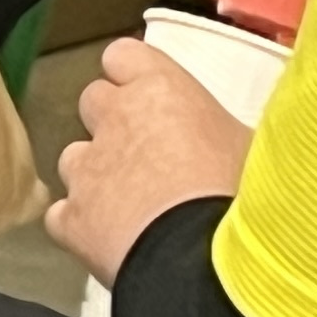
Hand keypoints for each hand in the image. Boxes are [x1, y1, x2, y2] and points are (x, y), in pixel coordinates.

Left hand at [45, 41, 254, 288]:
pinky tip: (107, 241)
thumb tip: (236, 131)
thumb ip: (226, 128)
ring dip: (95, 174)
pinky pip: (62, 214)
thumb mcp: (255, 144)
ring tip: (129, 203)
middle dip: (113, 121)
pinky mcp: (71, 220)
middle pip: (93, 99)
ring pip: (73, 157)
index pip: (122, 55)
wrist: (206, 261)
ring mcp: (87, 170)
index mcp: (159, 88)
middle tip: (147, 153)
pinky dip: (80, 225)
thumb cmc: (243, 192)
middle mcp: (115, 119)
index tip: (153, 97)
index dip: (133, 75)